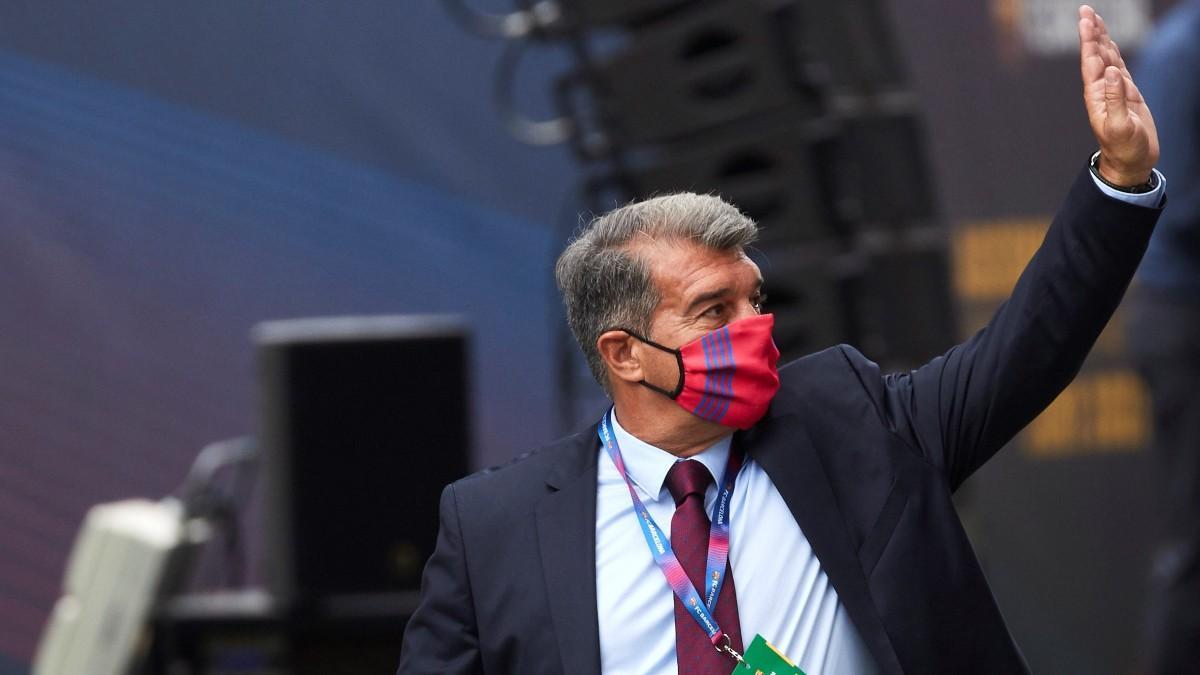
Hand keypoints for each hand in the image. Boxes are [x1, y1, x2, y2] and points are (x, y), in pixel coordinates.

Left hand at [1078, 4, 1158, 185]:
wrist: (1131, 162)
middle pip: (1096, 55)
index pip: (1091, 62)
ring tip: (1095, 20)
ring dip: (1101, 39)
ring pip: (1107, 58)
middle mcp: (1102, 90)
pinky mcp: (1127, 94)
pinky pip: (1119, 67)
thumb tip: (1113, 71)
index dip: (1089, 40)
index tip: (1086, 20)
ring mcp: (1114, 90)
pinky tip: (1109, 44)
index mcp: (1096, 96)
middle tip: (1086, 11)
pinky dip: (1114, 53)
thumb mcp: (1119, 127)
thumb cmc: (1123, 148)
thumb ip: (1115, 99)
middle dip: (1092, 33)